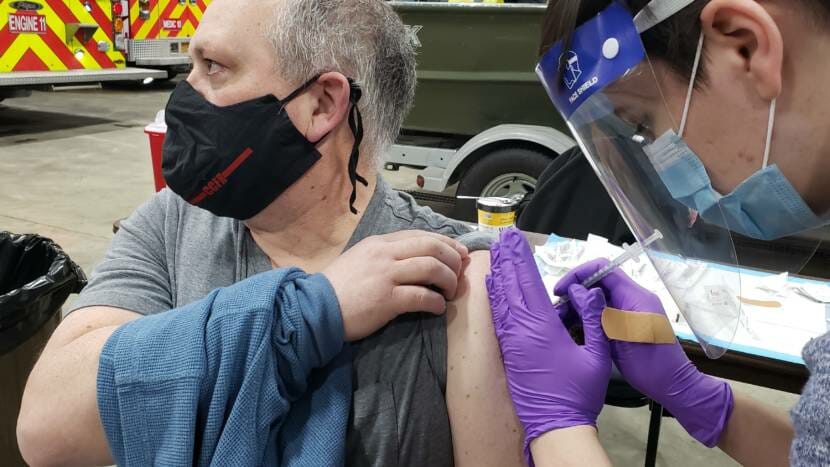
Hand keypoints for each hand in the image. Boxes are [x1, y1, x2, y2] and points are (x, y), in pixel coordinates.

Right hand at [324, 230, 467, 340]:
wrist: (315, 308)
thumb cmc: (338, 287)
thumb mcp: (361, 259)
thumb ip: (387, 256)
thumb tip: (418, 261)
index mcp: (380, 242)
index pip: (421, 235)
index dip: (446, 242)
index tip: (460, 253)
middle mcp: (385, 254)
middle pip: (432, 247)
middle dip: (453, 259)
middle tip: (460, 273)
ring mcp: (386, 275)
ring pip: (432, 268)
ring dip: (449, 280)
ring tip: (450, 293)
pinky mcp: (387, 299)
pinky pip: (422, 296)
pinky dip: (436, 303)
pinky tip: (438, 308)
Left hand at [486, 229, 610, 460]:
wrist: (556, 424)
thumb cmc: (579, 392)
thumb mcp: (598, 354)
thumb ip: (594, 319)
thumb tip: (587, 291)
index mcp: (542, 326)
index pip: (529, 282)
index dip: (521, 257)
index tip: (515, 238)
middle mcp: (521, 328)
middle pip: (511, 284)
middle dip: (507, 258)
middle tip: (502, 235)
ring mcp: (511, 339)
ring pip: (501, 298)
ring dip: (499, 272)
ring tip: (496, 252)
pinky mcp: (508, 349)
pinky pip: (499, 315)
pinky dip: (496, 295)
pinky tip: (494, 285)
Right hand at [555, 259, 733, 446]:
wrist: (672, 385)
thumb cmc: (650, 364)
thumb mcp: (620, 337)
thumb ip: (598, 312)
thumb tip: (576, 291)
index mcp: (634, 296)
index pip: (602, 269)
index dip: (578, 275)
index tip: (561, 290)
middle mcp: (632, 298)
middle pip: (598, 282)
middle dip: (575, 291)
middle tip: (557, 307)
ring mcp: (629, 310)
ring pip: (597, 297)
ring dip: (578, 304)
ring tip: (560, 318)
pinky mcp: (625, 323)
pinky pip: (602, 311)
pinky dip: (586, 315)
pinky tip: (572, 326)